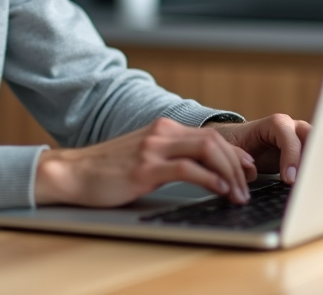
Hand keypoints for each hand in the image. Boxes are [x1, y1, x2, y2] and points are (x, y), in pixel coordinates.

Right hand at [34, 117, 256, 206]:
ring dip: (230, 173)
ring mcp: (152, 148)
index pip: (210, 135)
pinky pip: (187, 169)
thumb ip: (170, 158)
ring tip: (240, 194)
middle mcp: (161, 133)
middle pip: (214, 141)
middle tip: (250, 185)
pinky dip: (210, 179)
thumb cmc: (107, 170)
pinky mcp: (144, 168)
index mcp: (164, 129)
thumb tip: (201, 172)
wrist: (72, 173)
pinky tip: (220, 190)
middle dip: (238, 164)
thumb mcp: (144, 157)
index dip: (234, 153)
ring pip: (207, 151)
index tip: (249, 171)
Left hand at [208, 114, 310, 184]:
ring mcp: (303, 139)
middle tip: (307, 183)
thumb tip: (250, 170)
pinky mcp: (306, 152)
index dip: (291, 157)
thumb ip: (238, 157)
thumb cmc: (237, 142)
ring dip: (317, 168)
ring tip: (311, 188)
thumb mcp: (233, 148)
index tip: (288, 180)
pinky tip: (311, 188)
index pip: (289, 137)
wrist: (242, 141)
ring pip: (319, 149)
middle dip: (312, 160)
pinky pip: (316, 161)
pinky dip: (316, 173)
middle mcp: (294, 128)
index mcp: (276, 123)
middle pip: (313, 138)